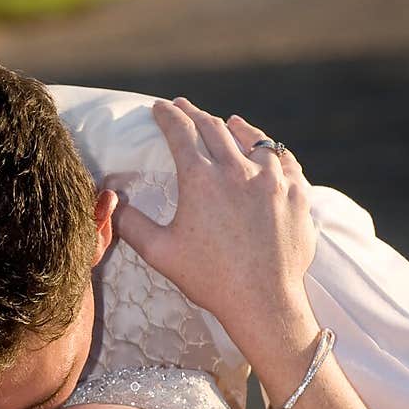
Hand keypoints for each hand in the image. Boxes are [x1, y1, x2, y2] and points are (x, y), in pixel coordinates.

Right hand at [113, 98, 317, 359]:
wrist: (263, 300)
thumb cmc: (209, 279)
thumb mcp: (161, 253)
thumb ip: (131, 224)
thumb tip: (111, 201)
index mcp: (201, 179)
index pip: (180, 132)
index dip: (168, 116)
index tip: (160, 108)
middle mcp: (238, 169)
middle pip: (213, 128)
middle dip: (194, 114)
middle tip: (183, 108)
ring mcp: (272, 178)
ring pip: (253, 138)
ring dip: (235, 127)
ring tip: (228, 122)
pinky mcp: (296, 192)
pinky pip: (284, 160)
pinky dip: (270, 150)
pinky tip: (266, 151)